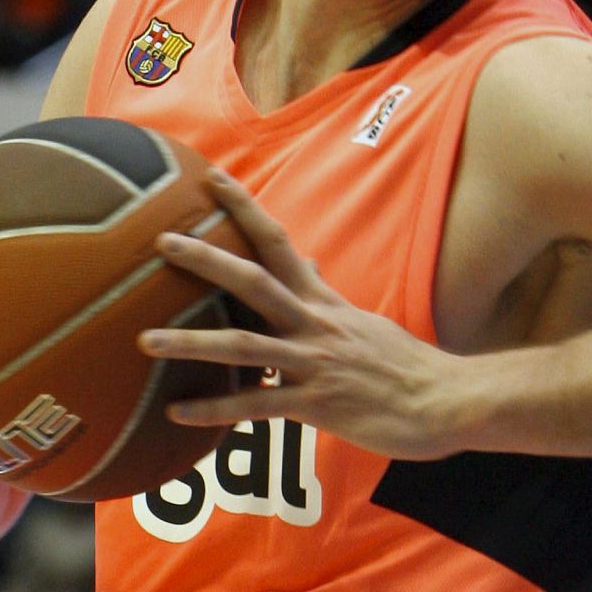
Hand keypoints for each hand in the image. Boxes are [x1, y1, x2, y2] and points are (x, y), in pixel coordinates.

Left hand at [140, 168, 467, 460]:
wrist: (446, 400)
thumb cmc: (404, 365)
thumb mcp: (362, 320)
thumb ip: (325, 295)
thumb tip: (305, 263)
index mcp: (323, 301)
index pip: (280, 242)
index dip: (244, 209)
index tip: (212, 178)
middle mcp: (314, 323)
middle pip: (253, 280)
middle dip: (206, 259)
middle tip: (162, 240)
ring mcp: (313, 363)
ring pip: (242, 345)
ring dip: (190, 342)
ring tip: (145, 340)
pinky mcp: (317, 404)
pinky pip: (256, 407)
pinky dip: (214, 409)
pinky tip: (177, 414)